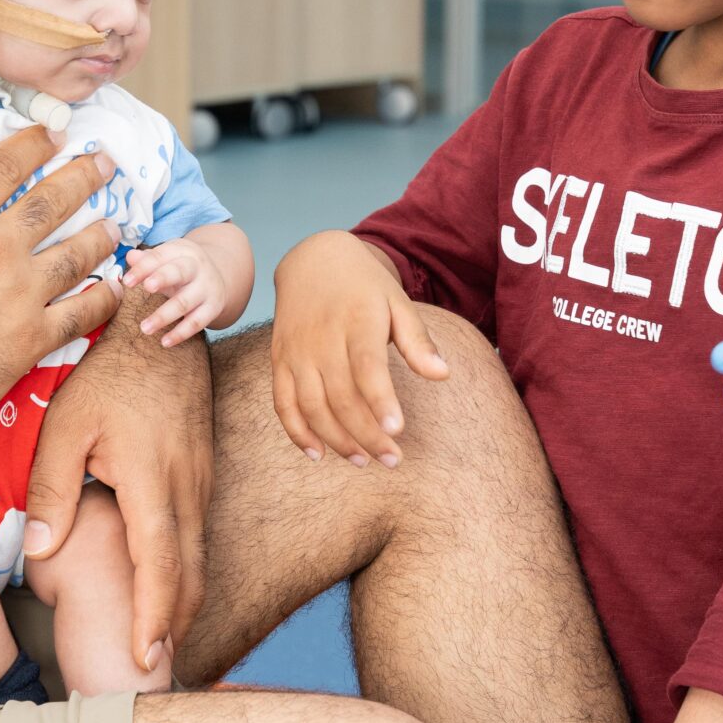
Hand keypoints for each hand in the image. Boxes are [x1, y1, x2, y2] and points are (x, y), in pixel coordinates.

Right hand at [0, 129, 121, 436]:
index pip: (3, 167)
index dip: (34, 143)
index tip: (57, 131)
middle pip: (53, 201)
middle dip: (83, 176)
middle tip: (105, 163)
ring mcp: (20, 294)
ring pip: (77, 254)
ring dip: (100, 235)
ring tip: (116, 224)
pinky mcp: (32, 338)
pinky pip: (81, 313)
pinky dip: (104, 299)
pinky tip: (116, 288)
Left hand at [22, 286, 211, 672]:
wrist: (160, 330)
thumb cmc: (105, 375)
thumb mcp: (65, 426)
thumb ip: (51, 490)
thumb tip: (37, 553)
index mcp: (151, 482)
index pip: (158, 566)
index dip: (151, 618)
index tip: (140, 659)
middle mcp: (186, 490)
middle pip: (188, 577)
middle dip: (171, 629)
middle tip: (148, 675)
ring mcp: (200, 484)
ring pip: (198, 561)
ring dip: (181, 607)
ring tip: (155, 650)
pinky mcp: (201, 477)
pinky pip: (198, 539)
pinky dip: (184, 577)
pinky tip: (165, 597)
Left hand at [130, 238, 227, 346]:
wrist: (220, 275)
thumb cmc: (181, 268)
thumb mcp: (168, 259)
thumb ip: (148, 260)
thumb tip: (130, 257)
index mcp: (183, 251)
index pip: (160, 256)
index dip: (143, 268)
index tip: (127, 281)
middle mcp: (197, 268)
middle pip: (179, 272)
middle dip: (163, 278)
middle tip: (147, 288)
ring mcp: (207, 288)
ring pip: (185, 302)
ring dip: (164, 316)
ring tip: (144, 328)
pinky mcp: (213, 308)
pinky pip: (197, 322)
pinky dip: (181, 333)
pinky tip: (165, 342)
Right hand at [270, 232, 448, 465]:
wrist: (313, 261)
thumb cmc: (365, 288)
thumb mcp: (397, 302)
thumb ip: (418, 341)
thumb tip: (443, 374)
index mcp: (356, 320)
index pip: (367, 366)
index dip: (381, 400)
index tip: (398, 431)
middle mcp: (322, 338)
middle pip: (341, 396)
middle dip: (367, 435)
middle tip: (392, 460)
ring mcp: (296, 351)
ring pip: (311, 406)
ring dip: (336, 440)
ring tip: (363, 462)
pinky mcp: (279, 361)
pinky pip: (282, 403)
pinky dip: (297, 433)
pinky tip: (318, 454)